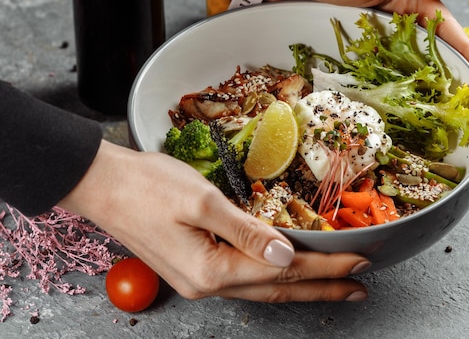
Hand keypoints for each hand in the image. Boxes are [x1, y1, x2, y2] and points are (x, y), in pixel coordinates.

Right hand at [58, 140, 369, 301]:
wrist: (103, 185)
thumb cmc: (147, 186)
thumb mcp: (201, 202)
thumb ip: (247, 231)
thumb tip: (287, 252)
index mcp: (211, 270)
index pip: (284, 269)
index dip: (326, 267)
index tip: (360, 262)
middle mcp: (207, 284)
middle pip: (278, 289)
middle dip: (323, 287)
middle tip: (360, 286)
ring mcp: (199, 280)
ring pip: (263, 288)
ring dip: (302, 285)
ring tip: (335, 285)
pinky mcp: (194, 269)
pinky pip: (246, 280)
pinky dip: (274, 277)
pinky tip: (287, 271)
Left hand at [267, 0, 468, 82]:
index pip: (445, 26)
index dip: (466, 50)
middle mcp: (394, 13)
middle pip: (426, 48)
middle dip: (444, 72)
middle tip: (460, 101)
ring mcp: (371, 29)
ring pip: (402, 59)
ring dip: (416, 79)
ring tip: (433, 106)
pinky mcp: (350, 40)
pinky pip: (374, 63)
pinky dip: (386, 77)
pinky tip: (394, 95)